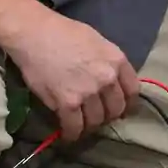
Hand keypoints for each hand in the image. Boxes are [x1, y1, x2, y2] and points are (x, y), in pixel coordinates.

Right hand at [4, 11, 138, 142]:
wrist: (34, 33)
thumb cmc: (63, 32)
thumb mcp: (97, 42)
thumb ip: (108, 63)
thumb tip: (112, 82)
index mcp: (117, 60)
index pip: (133, 92)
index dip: (127, 105)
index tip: (121, 110)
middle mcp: (107, 78)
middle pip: (115, 110)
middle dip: (107, 116)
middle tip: (96, 117)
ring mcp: (88, 92)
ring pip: (96, 121)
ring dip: (89, 126)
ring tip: (81, 125)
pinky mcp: (67, 104)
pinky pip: (75, 127)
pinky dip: (72, 134)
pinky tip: (68, 134)